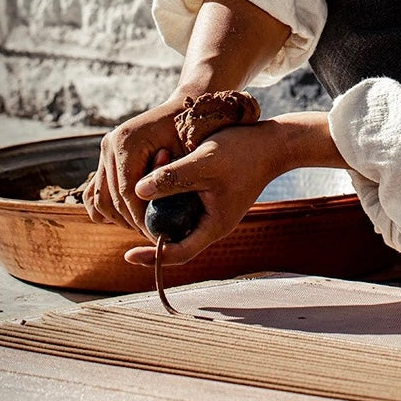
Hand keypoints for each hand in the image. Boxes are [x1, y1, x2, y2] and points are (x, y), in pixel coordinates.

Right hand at [82, 100, 186, 236]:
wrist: (187, 108)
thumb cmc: (195, 132)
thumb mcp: (190, 155)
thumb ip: (172, 178)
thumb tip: (155, 207)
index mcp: (128, 142)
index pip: (128, 194)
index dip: (142, 219)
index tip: (158, 236)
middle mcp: (110, 144)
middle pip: (111, 199)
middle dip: (132, 223)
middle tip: (153, 238)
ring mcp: (105, 150)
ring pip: (100, 199)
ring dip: (120, 219)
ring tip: (144, 230)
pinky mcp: (107, 157)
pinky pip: (97, 191)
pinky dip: (110, 209)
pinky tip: (131, 220)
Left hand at [123, 120, 281, 265]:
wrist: (272, 142)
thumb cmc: (243, 152)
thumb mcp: (205, 162)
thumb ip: (172, 177)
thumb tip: (136, 190)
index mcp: (214, 226)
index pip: (179, 253)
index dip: (152, 257)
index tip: (128, 255)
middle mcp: (211, 224)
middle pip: (172, 238)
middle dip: (148, 222)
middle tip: (128, 201)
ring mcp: (211, 212)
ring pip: (174, 220)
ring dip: (156, 205)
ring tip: (140, 180)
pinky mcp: (210, 198)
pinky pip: (181, 205)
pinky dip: (166, 194)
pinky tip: (154, 175)